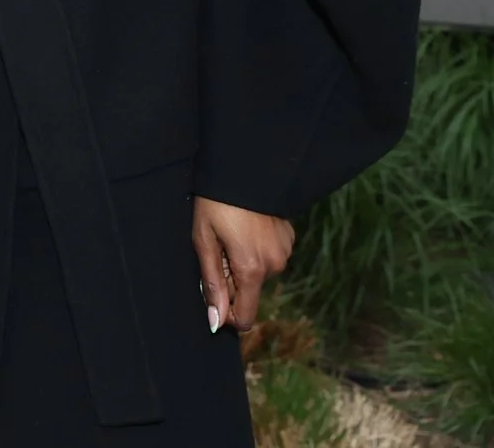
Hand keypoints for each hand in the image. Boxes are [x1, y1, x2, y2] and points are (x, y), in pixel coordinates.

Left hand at [193, 197, 293, 332]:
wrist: (243, 171)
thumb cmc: (215, 205)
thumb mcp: (204, 242)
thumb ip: (212, 284)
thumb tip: (216, 321)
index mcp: (251, 269)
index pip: (245, 316)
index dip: (227, 314)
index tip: (212, 298)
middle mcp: (274, 265)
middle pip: (249, 291)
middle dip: (230, 280)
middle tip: (216, 249)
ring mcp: (284, 252)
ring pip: (258, 273)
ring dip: (242, 264)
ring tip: (229, 235)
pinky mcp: (289, 239)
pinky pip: (268, 256)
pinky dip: (255, 250)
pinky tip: (244, 229)